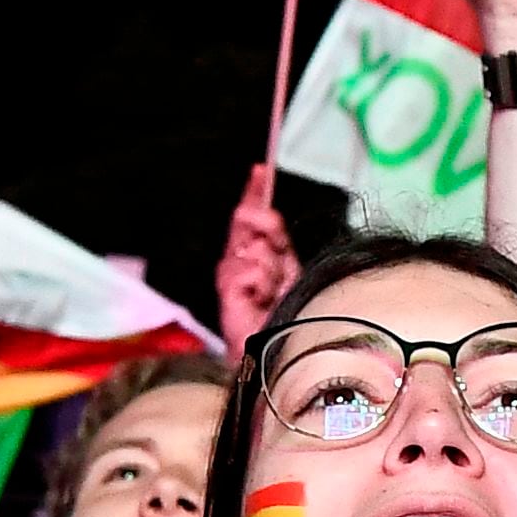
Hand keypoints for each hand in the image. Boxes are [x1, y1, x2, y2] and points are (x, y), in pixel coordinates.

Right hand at [214, 170, 297, 344]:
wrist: (279, 346)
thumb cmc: (288, 312)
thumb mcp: (290, 268)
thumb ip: (277, 238)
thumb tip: (265, 209)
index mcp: (259, 250)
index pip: (253, 214)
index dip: (255, 192)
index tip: (260, 170)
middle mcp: (241, 257)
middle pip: (248, 220)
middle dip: (264, 224)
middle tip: (275, 246)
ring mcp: (231, 273)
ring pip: (252, 247)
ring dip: (269, 268)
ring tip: (271, 292)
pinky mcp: (226, 290)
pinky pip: (246, 270)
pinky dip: (259, 282)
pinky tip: (260, 298)